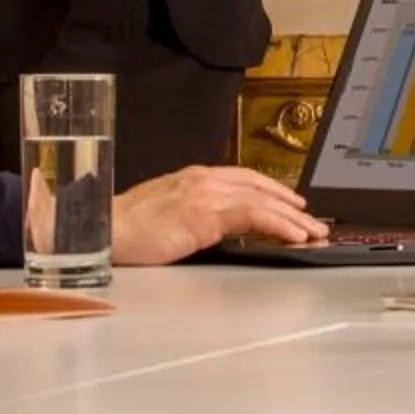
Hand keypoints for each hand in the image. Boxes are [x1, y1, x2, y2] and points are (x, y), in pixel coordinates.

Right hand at [111, 164, 327, 264]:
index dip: (270, 191)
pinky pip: (254, 216)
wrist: (103, 231)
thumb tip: (211, 227)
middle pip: (259, 187)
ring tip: (312, 232)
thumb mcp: (165, 214)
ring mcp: (205, 193)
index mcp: (193, 177)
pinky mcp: (206, 213)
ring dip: (292, 219)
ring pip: (262, 201)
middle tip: (311, 220)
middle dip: (289, 204)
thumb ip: (191, 213)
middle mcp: (203, 179)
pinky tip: (293, 236)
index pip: (243, 179)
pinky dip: (279, 226)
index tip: (289, 203)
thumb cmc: (126, 230)